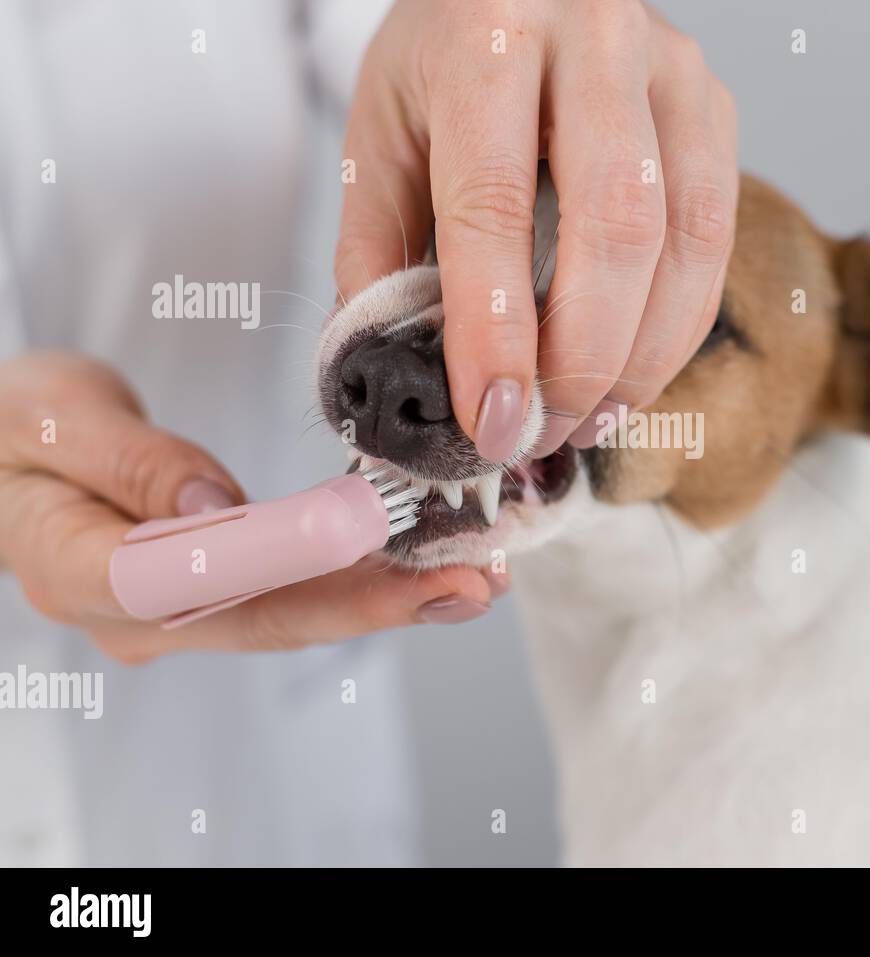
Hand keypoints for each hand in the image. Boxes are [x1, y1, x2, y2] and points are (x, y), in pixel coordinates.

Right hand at [0, 353, 497, 663]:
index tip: (359, 533)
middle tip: (467, 582)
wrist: (13, 458)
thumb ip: (127, 459)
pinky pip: (297, 595)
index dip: (278, 560)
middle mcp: (135, 614)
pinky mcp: (216, 598)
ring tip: (476, 578)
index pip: (183, 581)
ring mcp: (180, 616)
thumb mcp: (49, 415)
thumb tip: (211, 507)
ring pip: (293, 612)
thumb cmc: (19, 430)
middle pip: (265, 614)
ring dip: (388, 596)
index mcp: (73, 566)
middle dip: (373, 601)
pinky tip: (431, 570)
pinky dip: (366, 581)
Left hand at [334, 0, 737, 460]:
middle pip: (614, 226)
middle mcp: (595, 39)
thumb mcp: (384, 131)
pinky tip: (629, 373)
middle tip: (540, 431)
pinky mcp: (716, 110)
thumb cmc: (447, 56)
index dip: (496, 330)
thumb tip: (397, 375)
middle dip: (581, 357)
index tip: (490, 420)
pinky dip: (675, 328)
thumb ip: (380, 248)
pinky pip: (714, 242)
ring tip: (584, 419)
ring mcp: (673, 71)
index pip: (497, 204)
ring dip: (638, 357)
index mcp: (489, 36)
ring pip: (682, 241)